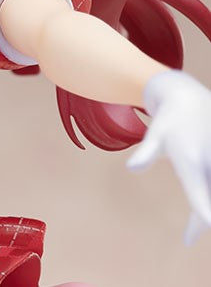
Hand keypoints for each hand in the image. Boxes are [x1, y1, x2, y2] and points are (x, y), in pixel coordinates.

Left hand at [127, 69, 210, 244]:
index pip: (198, 197)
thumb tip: (132, 167)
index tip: (191, 239)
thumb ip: (146, 152)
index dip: (199, 221)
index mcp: (190, 160)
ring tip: (195, 228)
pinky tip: (199, 213)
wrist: (188, 96)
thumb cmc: (168, 121)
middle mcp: (209, 161)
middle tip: (190, 237)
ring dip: (206, 212)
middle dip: (203, 221)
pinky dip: (208, 199)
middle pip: (209, 202)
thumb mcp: (155, 134)